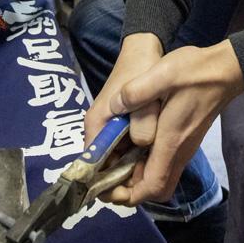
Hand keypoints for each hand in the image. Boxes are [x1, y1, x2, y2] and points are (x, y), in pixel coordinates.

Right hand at [84, 33, 163, 173]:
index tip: (129, 194)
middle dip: (122, 180)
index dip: (107, 186)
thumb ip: (143, 122)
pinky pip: (123, 149)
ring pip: (114, 160)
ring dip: (130, 170)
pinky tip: (153, 159)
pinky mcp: (118, 125)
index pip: (90, 168)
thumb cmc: (140, 70)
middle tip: (147, 185)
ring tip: (152, 175)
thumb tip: (143, 145)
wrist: (143, 48)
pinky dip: (135, 157)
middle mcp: (97, 130)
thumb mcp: (145, 96)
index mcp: (95, 126)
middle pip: (103, 167)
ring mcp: (107, 127)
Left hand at [96, 40, 243, 206]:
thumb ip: (137, 91)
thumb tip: (114, 106)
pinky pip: (165, 165)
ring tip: (116, 159)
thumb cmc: (196, 72)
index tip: (109, 186)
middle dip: (131, 190)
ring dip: (138, 177)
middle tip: (109, 173)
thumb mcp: (163, 73)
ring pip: (161, 178)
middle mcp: (180, 151)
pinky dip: (147, 165)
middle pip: (157, 190)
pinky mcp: (186, 140)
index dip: (130, 194)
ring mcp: (185, 147)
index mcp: (171, 141)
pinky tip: (134, 145)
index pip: (153, 186)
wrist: (227, 70)